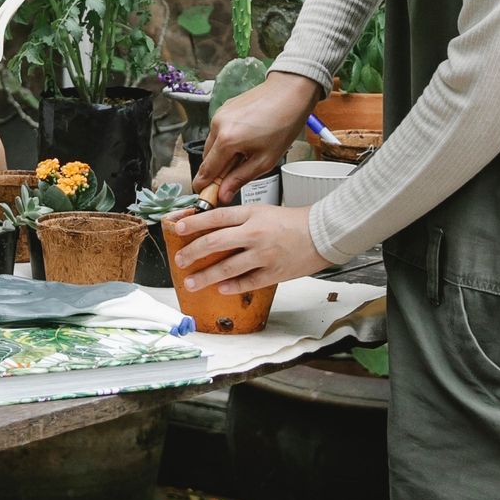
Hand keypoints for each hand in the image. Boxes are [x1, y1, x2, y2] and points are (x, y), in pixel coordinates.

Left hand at [169, 201, 325, 292]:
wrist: (321, 233)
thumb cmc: (292, 221)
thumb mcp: (262, 211)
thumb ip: (238, 219)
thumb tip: (211, 229)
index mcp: (251, 214)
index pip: (215, 217)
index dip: (194, 223)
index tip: (178, 229)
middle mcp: (254, 233)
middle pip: (215, 243)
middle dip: (192, 252)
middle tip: (180, 260)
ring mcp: (263, 255)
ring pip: (227, 268)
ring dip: (206, 276)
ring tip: (191, 282)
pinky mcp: (273, 273)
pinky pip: (247, 282)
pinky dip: (232, 286)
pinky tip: (220, 289)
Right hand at [198, 70, 318, 199]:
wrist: (290, 91)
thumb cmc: (283, 124)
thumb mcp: (265, 160)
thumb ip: (240, 178)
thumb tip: (224, 194)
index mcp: (227, 140)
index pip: (206, 171)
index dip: (204, 186)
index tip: (207, 196)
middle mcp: (218, 125)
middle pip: (207, 158)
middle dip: (217, 171)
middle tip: (234, 177)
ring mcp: (220, 114)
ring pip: (212, 144)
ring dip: (222, 154)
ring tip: (246, 154)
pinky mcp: (224, 107)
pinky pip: (219, 130)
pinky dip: (227, 140)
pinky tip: (246, 139)